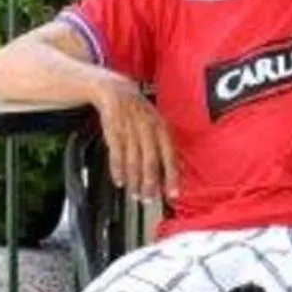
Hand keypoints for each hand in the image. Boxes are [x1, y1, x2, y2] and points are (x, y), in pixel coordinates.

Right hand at [91, 76, 176, 201]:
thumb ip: (166, 147)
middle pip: (150, 162)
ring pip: (133, 161)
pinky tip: (119, 181)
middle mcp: (147, 129)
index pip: (169, 156)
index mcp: (161, 128)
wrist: (117, 91)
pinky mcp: (113, 131)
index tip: (173, 194)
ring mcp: (130, 130)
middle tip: (150, 199)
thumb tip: (177, 171)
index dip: (171, 176)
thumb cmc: (139, 112)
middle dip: (150, 184)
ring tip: (135, 194)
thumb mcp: (158, 124)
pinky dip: (117, 169)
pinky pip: (116, 154)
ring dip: (134, 181)